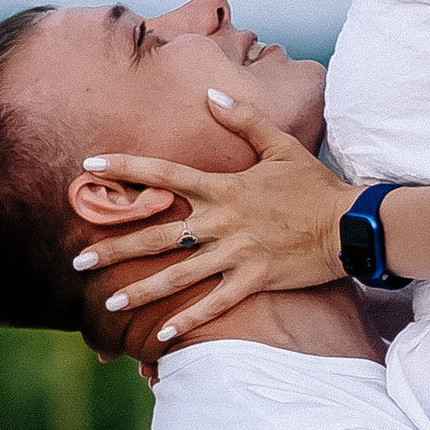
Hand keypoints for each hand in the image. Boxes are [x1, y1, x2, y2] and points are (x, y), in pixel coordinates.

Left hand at [72, 97, 351, 341]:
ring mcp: (237, 253)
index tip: (88, 166)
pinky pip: (214, 304)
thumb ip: (242, 119)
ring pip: (178, 274)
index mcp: (223, 187)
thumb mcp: (280, 144)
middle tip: (78, 260)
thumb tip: (209, 94)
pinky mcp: (254, 280)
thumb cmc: (315, 184)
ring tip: (107, 306)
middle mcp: (222, 221)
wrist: (352, 223)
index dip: (125, 169)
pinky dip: (188, 320)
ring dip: (141, 291)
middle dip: (115, 248)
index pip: (164, 175)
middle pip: (157, 234)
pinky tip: (161, 335)